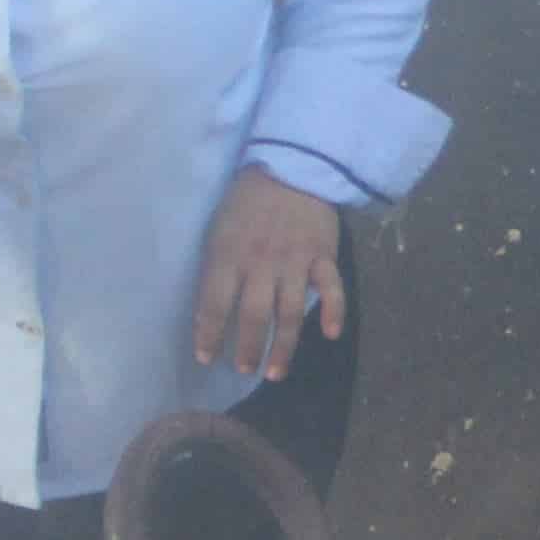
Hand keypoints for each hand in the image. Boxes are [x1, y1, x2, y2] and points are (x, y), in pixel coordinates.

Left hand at [192, 167, 345, 379]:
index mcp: (229, 255)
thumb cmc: (247, 202)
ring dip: (283, 347)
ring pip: (290, 312)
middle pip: (254, 316)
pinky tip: (330, 334)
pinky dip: (333, 311)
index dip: (209, 335)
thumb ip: (218, 268)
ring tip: (275, 372)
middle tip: (245, 370)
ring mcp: (295, 260)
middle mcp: (261, 263)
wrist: (291, 166)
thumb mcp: (219, 230)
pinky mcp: (324, 255)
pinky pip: (332, 288)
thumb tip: (212, 311)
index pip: (215, 304)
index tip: (206, 359)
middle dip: (248, 349)